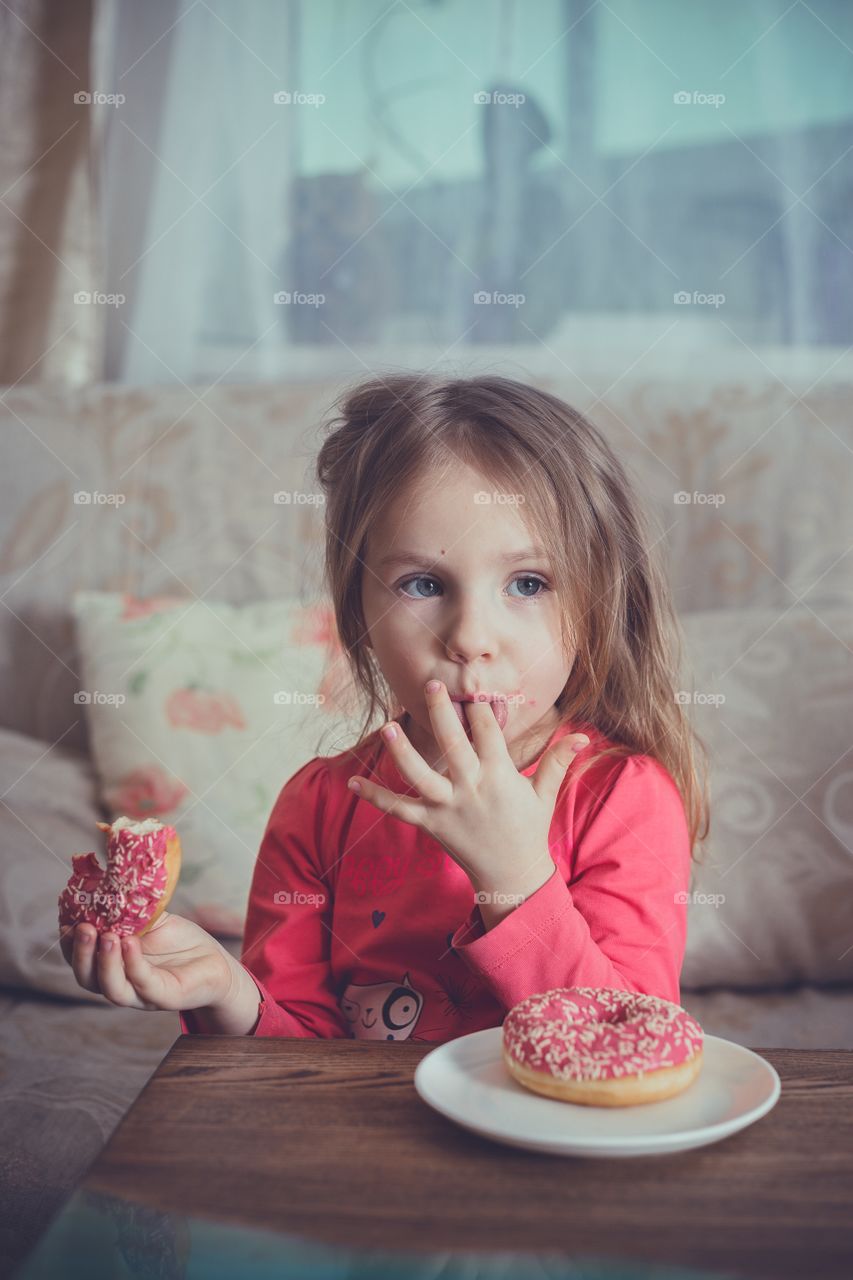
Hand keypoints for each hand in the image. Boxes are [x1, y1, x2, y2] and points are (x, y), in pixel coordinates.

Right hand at [59, 910, 237, 1012]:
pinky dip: (133, 964)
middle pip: (88, 978)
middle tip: (83, 927)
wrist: (215, 961)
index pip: (81, 960)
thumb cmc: (180, 942)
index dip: (69, 944)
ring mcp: (142, 995)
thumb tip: (110, 878)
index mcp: (111, 967)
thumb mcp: (151, 920)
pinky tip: (131, 943)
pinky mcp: (165, 997)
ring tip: (107, 935)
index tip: (65, 921)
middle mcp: (121, 984)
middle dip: (82, 953)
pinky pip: (144, 984)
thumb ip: (129, 909)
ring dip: (105, 962)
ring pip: (112, 988)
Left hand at [347, 681, 588, 892]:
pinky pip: (399, 809)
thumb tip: (582, 736)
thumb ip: (557, 761)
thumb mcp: (545, 794)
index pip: (488, 734)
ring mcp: (449, 808)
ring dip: (403, 752)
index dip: (479, 709)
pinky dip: (375, 797)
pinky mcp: (431, 825)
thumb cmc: (528, 830)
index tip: (471, 687)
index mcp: (501, 776)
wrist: (512, 877)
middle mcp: (472, 789)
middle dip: (442, 714)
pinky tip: (353, 781)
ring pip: (421, 776)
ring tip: (387, 727)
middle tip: (432, 686)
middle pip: (453, 746)